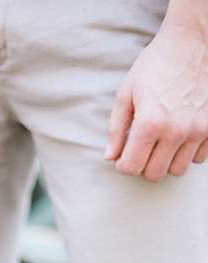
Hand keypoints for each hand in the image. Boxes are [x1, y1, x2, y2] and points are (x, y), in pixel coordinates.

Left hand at [105, 23, 207, 181]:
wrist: (193, 40)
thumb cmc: (156, 64)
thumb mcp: (127, 93)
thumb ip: (116, 129)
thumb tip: (110, 157)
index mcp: (150, 123)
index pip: (131, 168)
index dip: (123, 165)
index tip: (124, 156)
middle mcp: (176, 130)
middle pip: (154, 174)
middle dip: (143, 166)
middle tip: (141, 150)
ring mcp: (198, 130)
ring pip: (177, 170)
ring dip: (166, 162)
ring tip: (161, 144)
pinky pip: (199, 158)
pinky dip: (188, 153)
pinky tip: (180, 138)